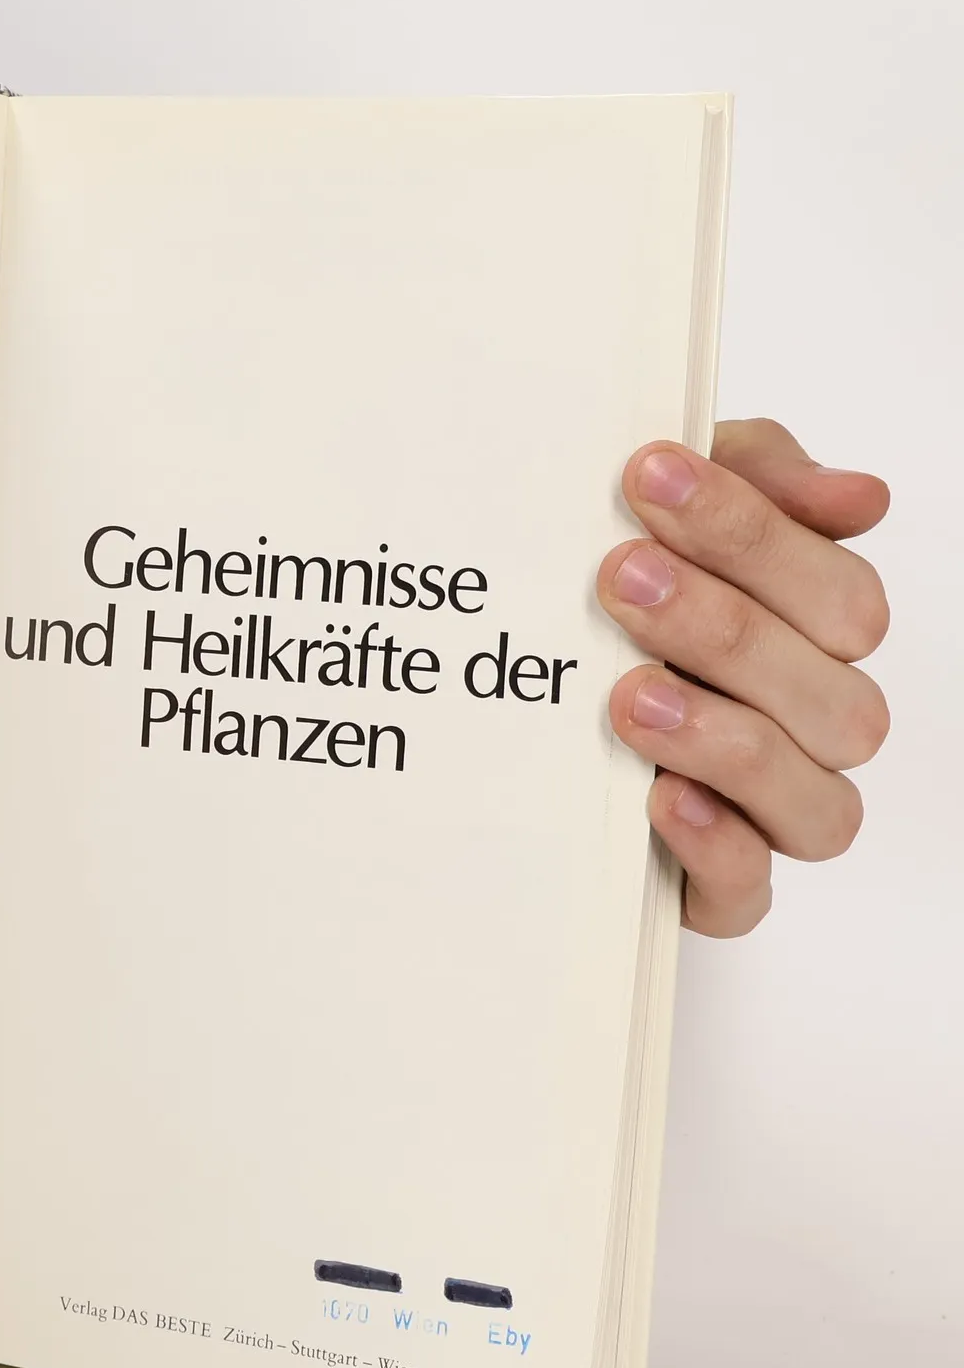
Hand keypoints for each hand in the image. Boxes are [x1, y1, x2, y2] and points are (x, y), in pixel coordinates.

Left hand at [601, 418, 889, 936]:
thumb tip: (859, 497)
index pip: (839, 594)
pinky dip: (715, 848)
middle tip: (620, 576)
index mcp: (818, 636)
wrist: (508, 700)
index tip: (648, 476)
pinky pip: (746, 893)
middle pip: (831, 693)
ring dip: (726, 740)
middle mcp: (811, 725)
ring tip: (630, 692)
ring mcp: (769, 812)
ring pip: (816, 800)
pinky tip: (659, 795)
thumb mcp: (661, 510)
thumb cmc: (608, 594)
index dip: (752, 534)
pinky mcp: (714, 887)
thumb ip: (756, 474)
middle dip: (725, 627)